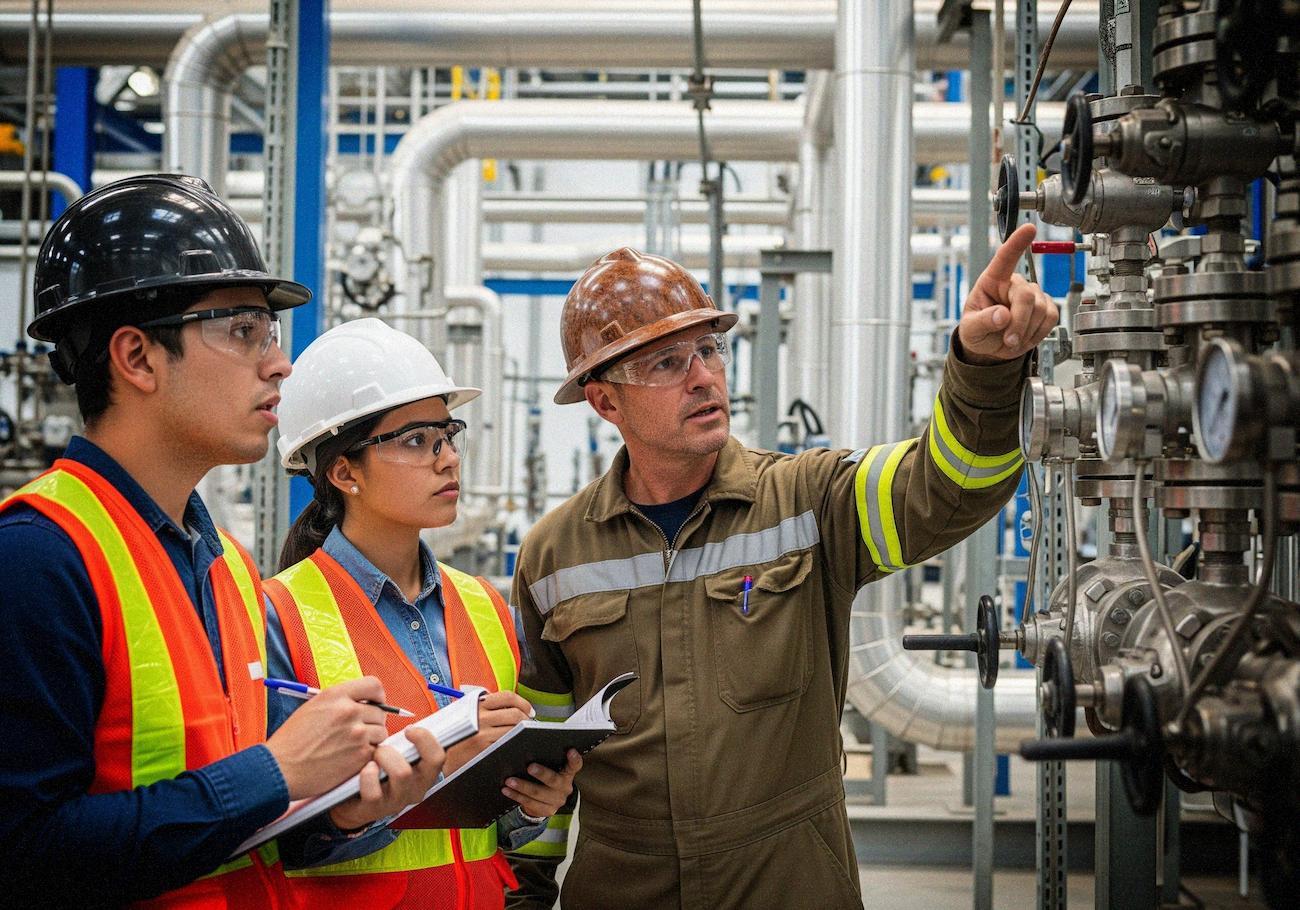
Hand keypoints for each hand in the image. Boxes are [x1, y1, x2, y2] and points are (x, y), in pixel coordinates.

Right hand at [265, 676, 390, 799]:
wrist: (280, 769)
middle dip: (372, 721)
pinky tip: (350, 758)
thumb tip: (362, 703)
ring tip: (352, 746)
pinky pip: (376, 751)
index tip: (375, 704)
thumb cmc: (292, 741)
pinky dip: (367, 755)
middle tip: (359, 731)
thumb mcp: (313, 707)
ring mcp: (357, 734)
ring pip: (381, 732)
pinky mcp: (360, 756)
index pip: (374, 685)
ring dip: (372, 739)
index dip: (377, 696)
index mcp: (336, 695)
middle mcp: (349, 711)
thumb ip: (340, 702)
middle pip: (380, 711)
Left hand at [328, 726, 445, 831]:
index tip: (409, 729)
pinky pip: (374, 792)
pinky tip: (364, 768)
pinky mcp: (374, 810)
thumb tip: (409, 722)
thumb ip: (404, 743)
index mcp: (423, 775)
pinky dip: (368, 775)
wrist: (350, 803)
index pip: (438, 756)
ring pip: (403, 773)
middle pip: (430, 763)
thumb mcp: (395, 757)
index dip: (427, 738)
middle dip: (410, 742)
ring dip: (386, 755)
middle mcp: (415, 790)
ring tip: (374, 754)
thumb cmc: (376, 771)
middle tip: (393, 739)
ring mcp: (396, 801)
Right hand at [444, 690, 533, 774]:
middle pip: (516, 714)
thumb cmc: (454, 737)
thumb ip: (485, 708)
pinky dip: (515, 744)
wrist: (436, 756)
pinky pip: (508, 743)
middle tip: (529, 726)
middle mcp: (480, 717)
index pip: (508, 697)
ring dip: (524, 733)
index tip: (529, 711)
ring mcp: (482, 734)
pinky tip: (515, 746)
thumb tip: (513, 707)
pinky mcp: (484, 749)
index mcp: (477, 705)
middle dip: (527, 721)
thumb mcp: (465, 715)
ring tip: (523, 736)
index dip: (523, 703)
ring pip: (515, 730)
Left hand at [503, 749, 582, 819]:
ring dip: (522, 786)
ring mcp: (557, 801)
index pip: (575, 765)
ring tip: (509, 780)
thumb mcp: (550, 768)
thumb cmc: (545, 778)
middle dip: (541, 773)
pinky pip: (530, 803)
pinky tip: (506, 790)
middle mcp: (565, 787)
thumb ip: (545, 759)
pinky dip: (516, 796)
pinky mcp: (547, 811)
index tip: (570, 750)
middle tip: (529, 767)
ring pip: (538, 793)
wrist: (545, 802)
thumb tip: (527, 746)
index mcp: (568, 773)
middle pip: (554, 780)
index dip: (574, 759)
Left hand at [957, 222, 1059, 363]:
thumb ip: (982, 322)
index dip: (1017, 243)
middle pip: (1026, 297)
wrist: (990, 348)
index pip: (1005, 258)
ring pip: (1041, 310)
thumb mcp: (970, 329)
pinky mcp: (1045, 307)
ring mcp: (1032, 294)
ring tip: (1012, 339)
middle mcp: (1014, 283)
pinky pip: (1051, 318)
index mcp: (992, 281)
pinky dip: (1038, 333)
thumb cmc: (977, 331)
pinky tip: (1025, 336)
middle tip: (1009, 340)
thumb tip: (1002, 315)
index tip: (1029, 228)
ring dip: (1027, 331)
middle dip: (1019, 322)